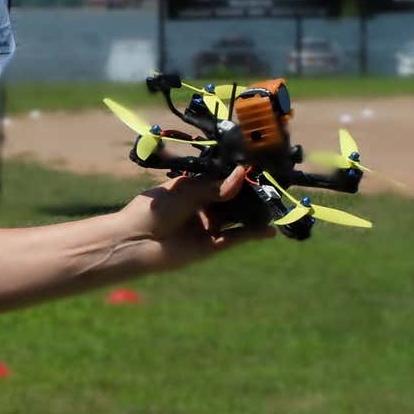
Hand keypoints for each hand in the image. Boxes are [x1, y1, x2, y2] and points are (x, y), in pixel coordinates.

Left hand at [116, 166, 275, 272]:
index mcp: (192, 189)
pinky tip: (270, 230)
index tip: (258, 167)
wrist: (137, 240)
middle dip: (250, 193)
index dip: (237, 175)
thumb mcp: (186, 190)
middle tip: (273, 184)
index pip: (220, 180)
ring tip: (277, 203)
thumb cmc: (155, 209)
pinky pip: (236, 238)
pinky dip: (252, 234)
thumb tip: (241, 174)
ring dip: (255, 213)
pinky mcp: (211, 246)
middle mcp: (203, 208)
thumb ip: (215, 186)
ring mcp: (208, 227)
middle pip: (232, 200)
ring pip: (237, 218)